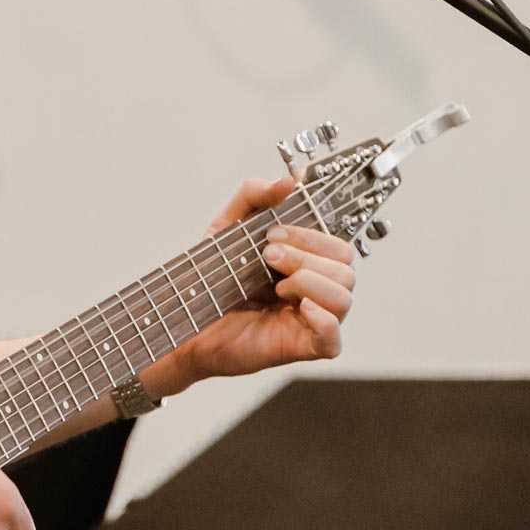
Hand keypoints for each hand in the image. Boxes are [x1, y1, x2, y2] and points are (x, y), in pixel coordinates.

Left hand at [167, 175, 356, 383]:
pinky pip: (334, 339)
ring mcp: (312, 320)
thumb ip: (254, 196)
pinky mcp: (302, 347)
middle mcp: (315, 290)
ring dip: (310, 282)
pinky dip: (323, 319)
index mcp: (306, 262)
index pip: (337, 245)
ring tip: (275, 285)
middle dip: (306, 255)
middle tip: (268, 256)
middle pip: (346, 268)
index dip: (310, 235)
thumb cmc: (210, 275)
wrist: (184, 314)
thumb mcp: (226, 226)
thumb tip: (288, 182)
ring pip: (344, 297)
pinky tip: (299, 307)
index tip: (272, 233)